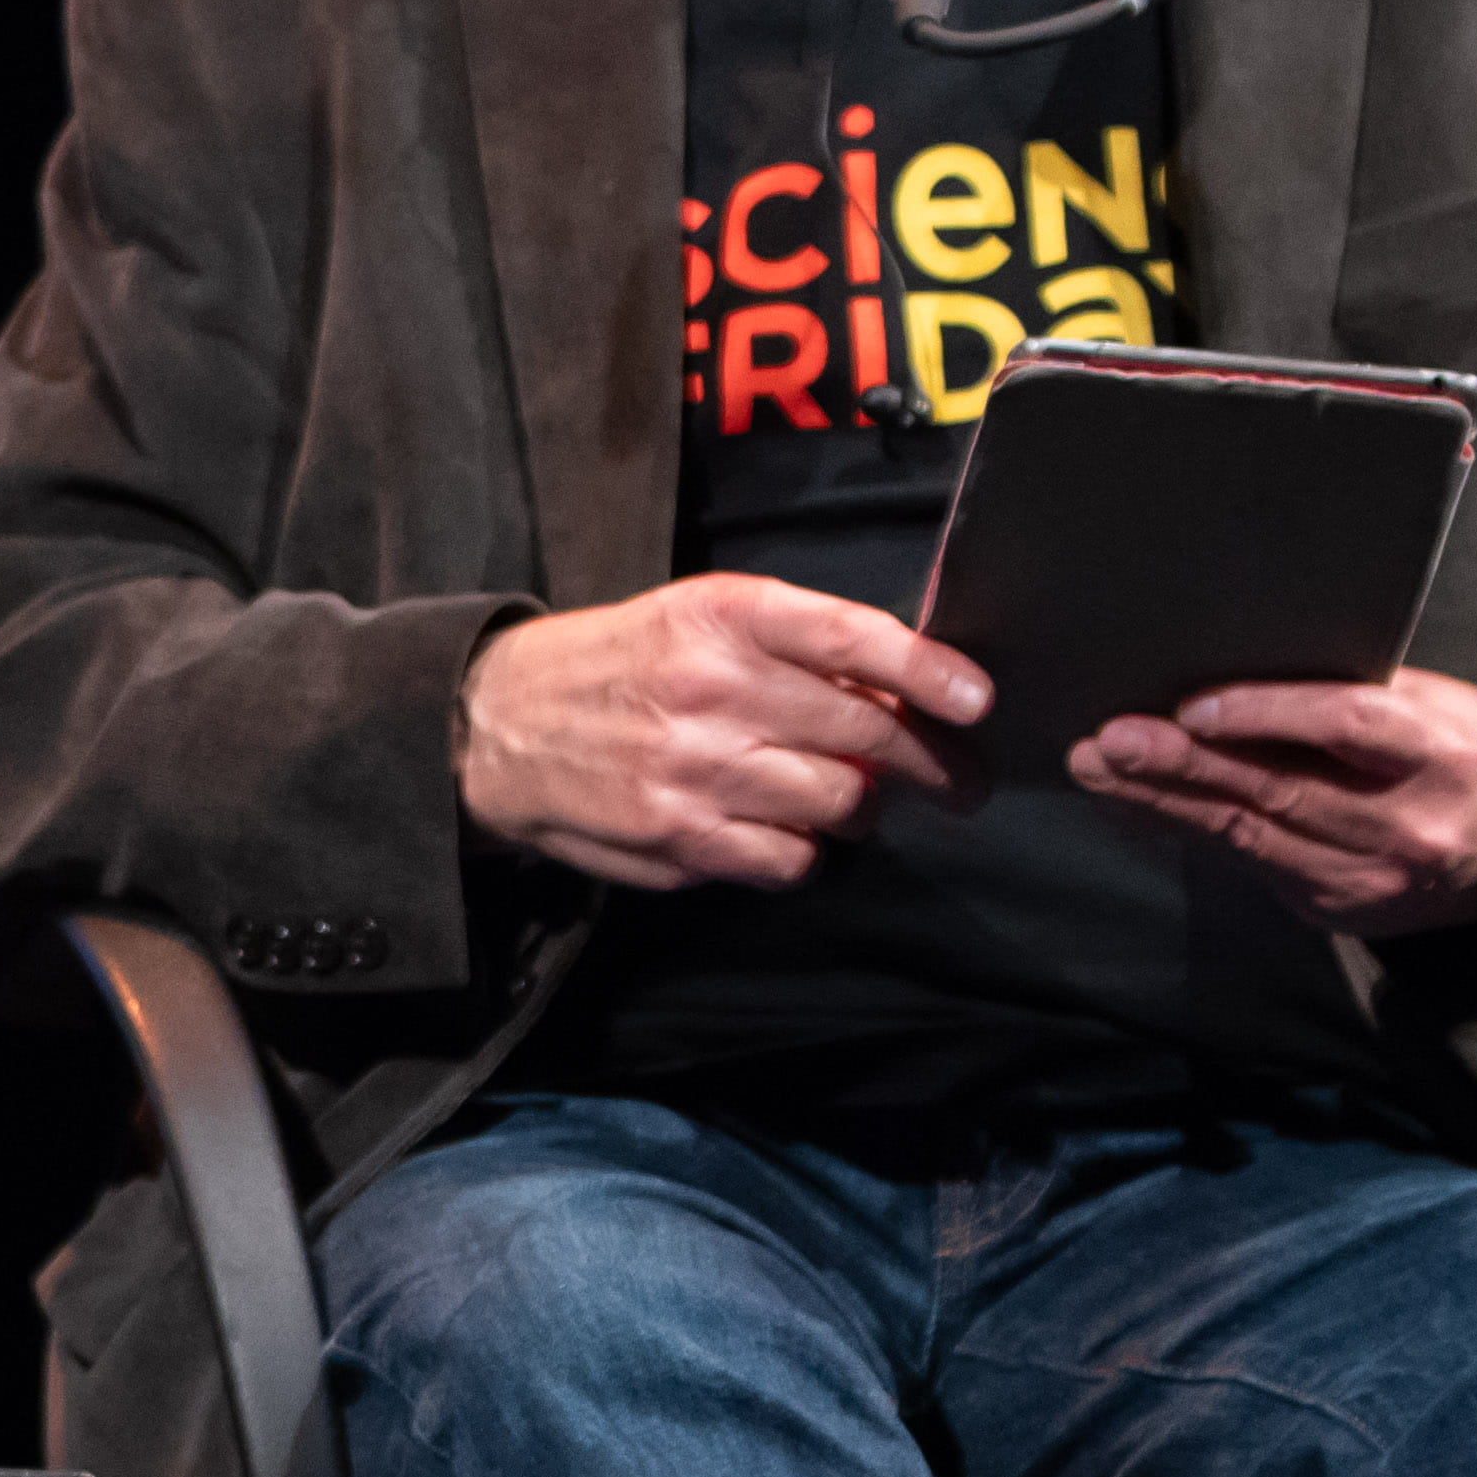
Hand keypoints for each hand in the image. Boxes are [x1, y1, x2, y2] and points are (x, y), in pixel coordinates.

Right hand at [456, 576, 979, 889]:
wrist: (498, 723)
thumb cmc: (621, 665)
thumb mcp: (698, 619)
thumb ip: (795, 646)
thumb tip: (907, 688)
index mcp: (723, 616)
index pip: (854, 638)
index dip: (930, 673)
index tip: (979, 700)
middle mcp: (712, 688)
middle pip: (868, 732)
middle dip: (934, 763)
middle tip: (964, 780)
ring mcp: (695, 769)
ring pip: (842, 803)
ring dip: (865, 807)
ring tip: (854, 800)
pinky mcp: (679, 837)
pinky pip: (791, 860)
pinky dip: (807, 853)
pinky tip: (787, 831)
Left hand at [1072, 669, 1476, 929]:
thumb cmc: (1456, 744)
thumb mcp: (1427, 701)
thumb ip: (1347, 692)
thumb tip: (1230, 671)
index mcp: (1443, 758)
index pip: (1349, 728)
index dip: (1268, 714)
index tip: (1194, 705)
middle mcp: (1408, 828)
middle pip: (1281, 792)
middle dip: (1184, 765)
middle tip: (1111, 739)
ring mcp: (1370, 881)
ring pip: (1250, 836)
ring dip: (1162, 801)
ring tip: (1097, 768)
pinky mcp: (1336, 911)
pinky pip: (1246, 866)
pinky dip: (1185, 830)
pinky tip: (1133, 805)